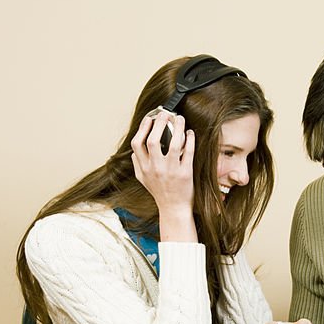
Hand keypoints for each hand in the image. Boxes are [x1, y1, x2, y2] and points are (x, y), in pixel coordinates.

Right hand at [130, 110, 196, 240]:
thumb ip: (137, 164)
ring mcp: (171, 170)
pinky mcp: (185, 173)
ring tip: (179, 119)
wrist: (174, 209)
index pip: (137, 144)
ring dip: (177, 127)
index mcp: (144, 168)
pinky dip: (189, 139)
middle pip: (153, 140)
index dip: (142, 128)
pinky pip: (188, 152)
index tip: (149, 119)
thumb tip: (133, 151)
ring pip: (174, 143)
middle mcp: (156, 168)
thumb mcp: (143, 180)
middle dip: (159, 123)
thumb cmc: (159, 193)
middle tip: (165, 114)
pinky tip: (190, 133)